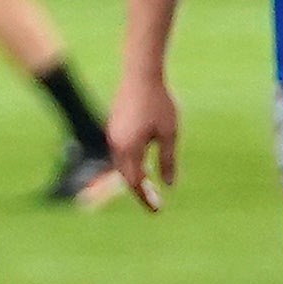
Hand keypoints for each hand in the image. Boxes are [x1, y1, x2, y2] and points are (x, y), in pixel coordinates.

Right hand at [106, 72, 176, 215]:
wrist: (141, 73)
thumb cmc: (159, 102)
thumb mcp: (170, 134)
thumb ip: (168, 160)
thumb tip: (168, 184)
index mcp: (130, 149)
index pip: (136, 183)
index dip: (146, 198)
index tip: (157, 210)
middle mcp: (116, 144)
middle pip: (126, 176)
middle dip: (140, 190)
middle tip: (155, 202)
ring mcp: (113, 134)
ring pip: (121, 164)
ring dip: (134, 176)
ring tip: (149, 185)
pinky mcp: (114, 125)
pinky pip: (120, 151)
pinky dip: (131, 162)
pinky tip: (143, 161)